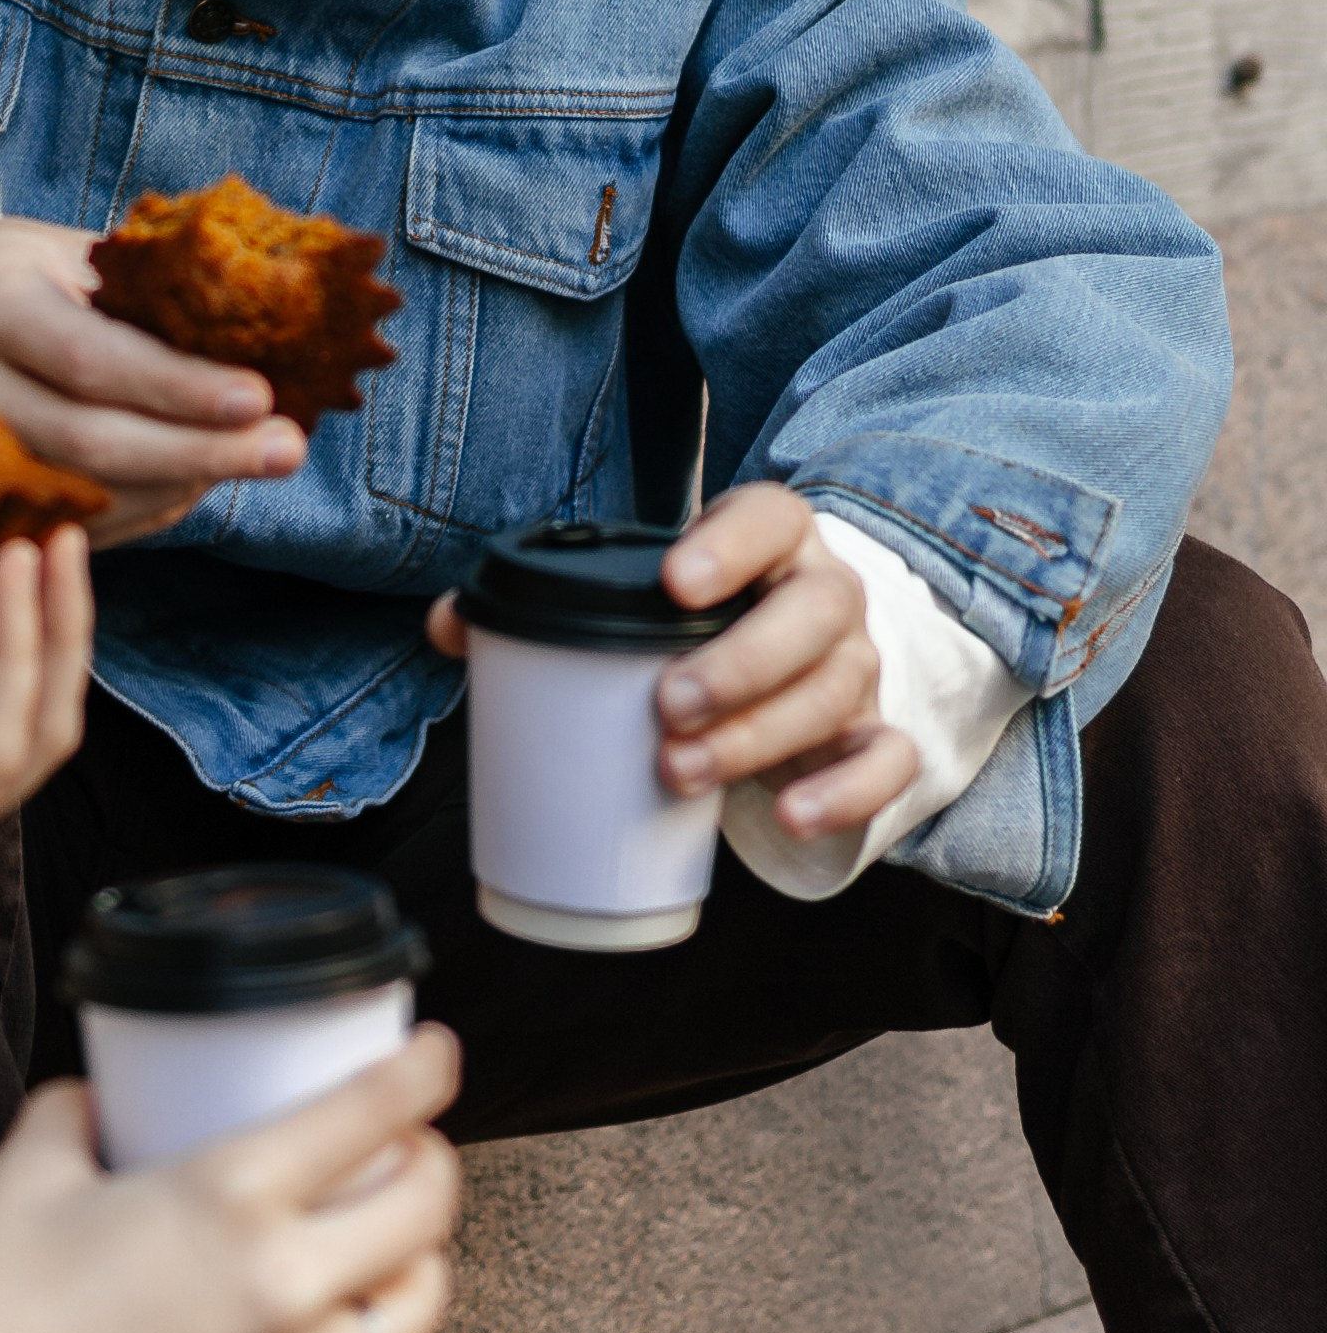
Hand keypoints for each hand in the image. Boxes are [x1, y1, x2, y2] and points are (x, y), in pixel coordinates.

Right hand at [0, 211, 305, 541]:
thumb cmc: (7, 269)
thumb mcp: (62, 251)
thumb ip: (140, 291)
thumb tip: (253, 328)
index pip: (86, 359)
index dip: (175, 387)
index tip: (258, 398)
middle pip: (88, 441)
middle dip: (199, 451)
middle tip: (285, 449)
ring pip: (83, 495)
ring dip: (180, 483)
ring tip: (255, 460)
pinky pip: (68, 522)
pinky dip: (142, 507)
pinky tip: (195, 481)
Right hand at [0, 1029, 462, 1332]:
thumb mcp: (27, 1175)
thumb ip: (74, 1117)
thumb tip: (96, 1099)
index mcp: (228, 1198)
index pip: (372, 1116)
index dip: (423, 1073)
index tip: (437, 1054)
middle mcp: (280, 1288)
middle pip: (424, 1214)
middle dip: (435, 1163)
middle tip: (413, 1141)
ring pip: (410, 1313)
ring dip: (418, 1261)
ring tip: (391, 1235)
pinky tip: (317, 1317)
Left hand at [423, 484, 917, 842]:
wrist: (801, 661)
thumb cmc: (702, 625)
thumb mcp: (644, 601)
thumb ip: (549, 607)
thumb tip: (448, 627)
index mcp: (773, 544)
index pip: (770, 518)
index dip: (731, 544)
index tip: (677, 582)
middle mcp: (826, 597)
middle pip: (813, 613)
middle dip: (741, 661)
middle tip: (667, 705)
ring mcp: (858, 668)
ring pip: (835, 691)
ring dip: (760, 735)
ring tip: (680, 771)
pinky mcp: (875, 735)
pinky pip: (884, 762)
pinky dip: (845, 791)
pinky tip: (791, 814)